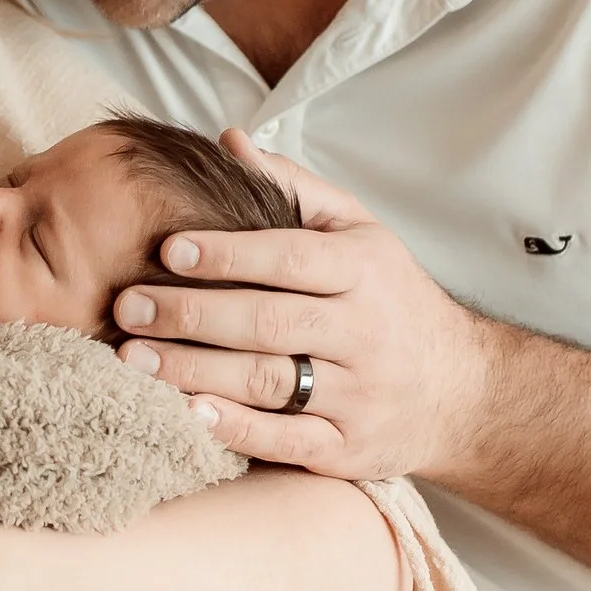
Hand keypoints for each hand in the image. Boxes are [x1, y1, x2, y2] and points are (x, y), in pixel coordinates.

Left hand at [110, 134, 491, 482]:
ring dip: (194, 371)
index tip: (168, 249)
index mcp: (366, 271)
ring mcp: (358, 396)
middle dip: (191, 314)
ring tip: (133, 358)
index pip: (292, 258)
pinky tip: (187, 411)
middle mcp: (365, 333)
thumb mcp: (361, 233)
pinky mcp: (348, 449)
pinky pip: (286, 441)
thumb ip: (295, 189)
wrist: (462, 392)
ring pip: (270, 382)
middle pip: (269, 323)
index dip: (229, 253)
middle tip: (127, 306)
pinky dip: (236, 428)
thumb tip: (229, 142)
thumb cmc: (391, 299)